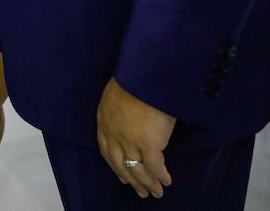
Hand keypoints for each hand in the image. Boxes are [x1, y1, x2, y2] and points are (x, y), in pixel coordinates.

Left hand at [96, 78, 175, 198]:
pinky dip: (160, 176)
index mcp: (104, 120)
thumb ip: (118, 110)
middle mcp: (114, 135)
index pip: (106, 150)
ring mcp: (130, 141)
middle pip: (120, 165)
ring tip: (155, 193)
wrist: (144, 76)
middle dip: (130, 180)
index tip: (121, 176)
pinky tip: (165, 181)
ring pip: (137, 170)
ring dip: (147, 183)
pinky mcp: (149, 145)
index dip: (114, 165)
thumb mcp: (116, 94)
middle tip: (139, 191)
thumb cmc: (134, 79)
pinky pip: (154, 167)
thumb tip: (129, 117)